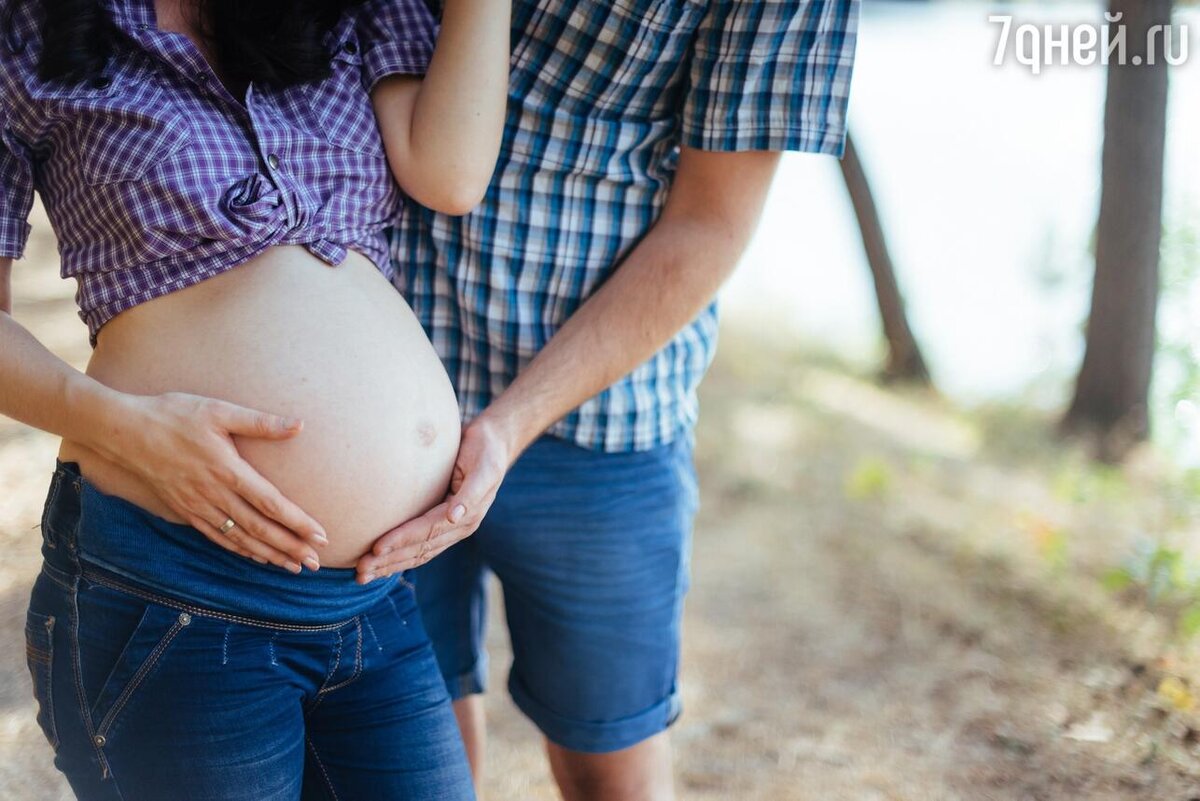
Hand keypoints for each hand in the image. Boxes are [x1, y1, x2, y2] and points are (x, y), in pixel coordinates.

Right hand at [105, 392, 327, 572]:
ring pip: (239, 538)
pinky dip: (240, 550)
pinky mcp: (183, 511)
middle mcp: (213, 494)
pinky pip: (217, 536)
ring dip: (268, 554)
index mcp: (227, 470)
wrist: (122, 432)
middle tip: (316, 563)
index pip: (270, 503)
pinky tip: (256, 557)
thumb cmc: (172, 415)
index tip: (320, 536)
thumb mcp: (218, 410)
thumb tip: (299, 425)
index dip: (297, 522)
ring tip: (293, 567)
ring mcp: (197, 506)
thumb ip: (260, 422)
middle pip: (259, 528)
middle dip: (290, 547)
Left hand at [356, 414, 510, 582]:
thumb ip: (472, 493)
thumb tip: (455, 515)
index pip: (428, 531)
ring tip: (363, 575)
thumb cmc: (485, 450)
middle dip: (390, 561)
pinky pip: (420, 547)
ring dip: (390, 565)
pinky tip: (381, 566)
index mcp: (467, 516)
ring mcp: (451, 528)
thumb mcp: (484, 468)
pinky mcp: (442, 524)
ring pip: (418, 553)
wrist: (493, 444)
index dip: (402, 540)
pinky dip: (399, 558)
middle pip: (420, 549)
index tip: (377, 548)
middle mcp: (458, 527)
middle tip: (360, 572)